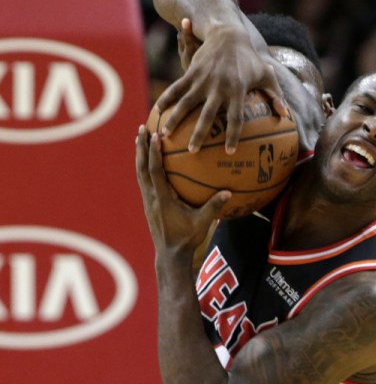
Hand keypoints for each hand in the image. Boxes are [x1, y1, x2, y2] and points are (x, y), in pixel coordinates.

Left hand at [135, 125, 229, 255]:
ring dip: (139, 154)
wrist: (170, 255)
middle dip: (141, 147)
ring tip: (139, 137)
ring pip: (140, 173)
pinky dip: (144, 166)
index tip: (155, 135)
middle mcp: (151, 197)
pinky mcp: (148, 204)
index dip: (154, 153)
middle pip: (142, 167)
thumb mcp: (203, 223)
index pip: (156, 172)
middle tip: (142, 127)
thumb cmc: (187, 239)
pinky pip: (144, 180)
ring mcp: (148, 201)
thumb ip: (214, 207)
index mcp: (163, 199)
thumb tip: (228, 192)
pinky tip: (148, 159)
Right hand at [155, 19, 288, 153]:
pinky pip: (176, 88)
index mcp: (238, 90)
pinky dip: (166, 99)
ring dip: (175, 120)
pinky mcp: (191, 72)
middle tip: (193, 151)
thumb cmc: (251, 58)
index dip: (232, 135)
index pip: (235, 118)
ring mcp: (203, 80)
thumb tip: (285, 116)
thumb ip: (276, 96)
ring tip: (165, 135)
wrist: (229, 34)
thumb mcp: (267, 75)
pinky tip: (156, 112)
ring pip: (186, 103)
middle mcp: (219, 87)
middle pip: (207, 116)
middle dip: (199, 134)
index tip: (229, 151)